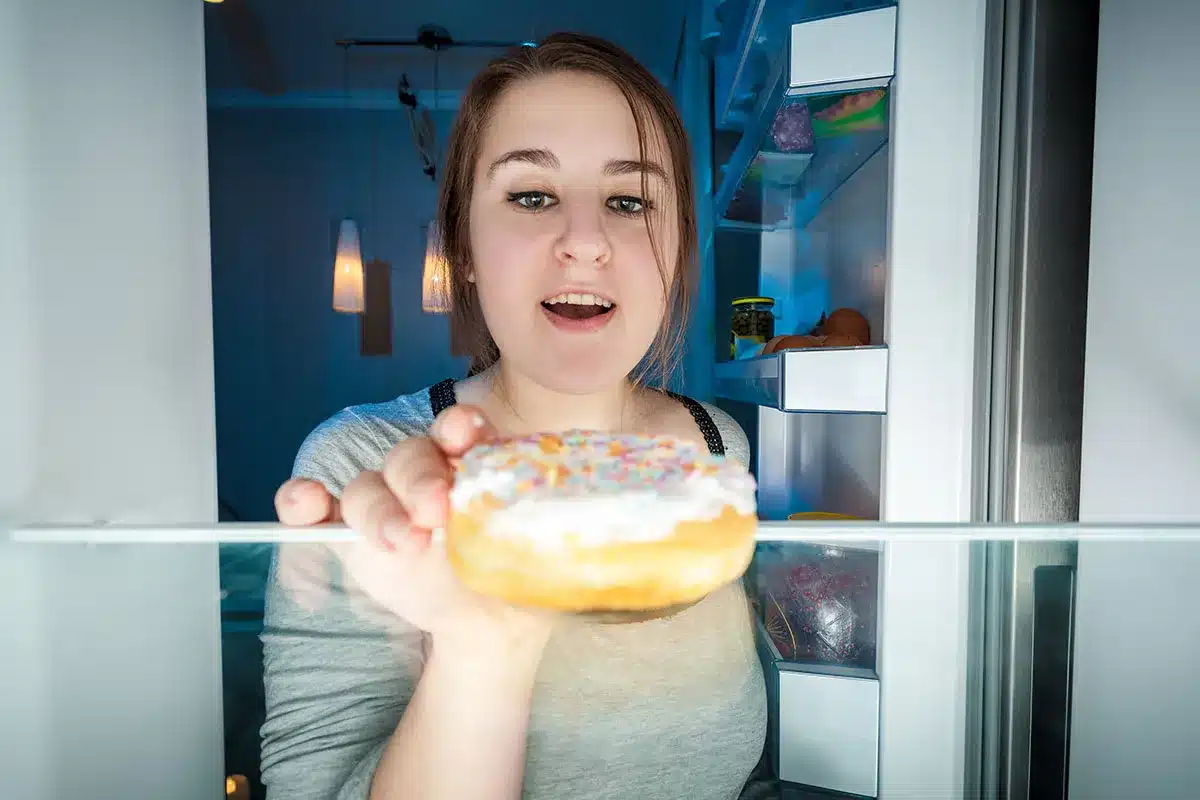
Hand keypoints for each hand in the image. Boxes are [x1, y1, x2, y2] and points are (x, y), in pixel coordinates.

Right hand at [274, 405, 553, 652]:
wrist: (493, 626)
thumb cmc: (523, 576)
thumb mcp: (548, 553)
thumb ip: (553, 531)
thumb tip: (597, 530)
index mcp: (475, 464)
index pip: (460, 431)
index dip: (459, 430)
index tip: (468, 439)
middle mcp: (427, 473)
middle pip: (409, 456)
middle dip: (420, 479)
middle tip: (437, 512)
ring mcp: (386, 502)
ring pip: (366, 485)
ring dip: (376, 509)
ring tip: (402, 543)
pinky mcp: (350, 535)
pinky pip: (316, 510)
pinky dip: (301, 503)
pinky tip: (303, 504)